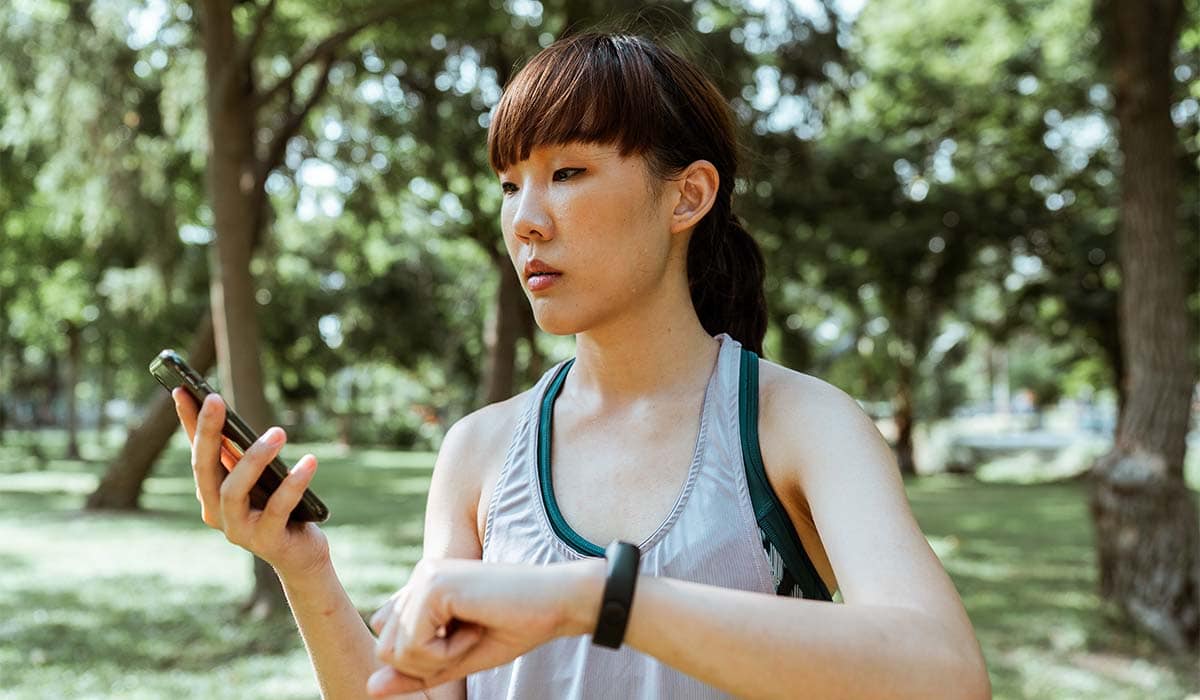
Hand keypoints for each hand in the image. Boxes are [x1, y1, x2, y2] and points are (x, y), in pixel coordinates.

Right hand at [173, 388, 329, 577]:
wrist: (300, 557)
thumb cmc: (278, 510)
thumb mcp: (260, 479)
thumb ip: (244, 455)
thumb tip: (231, 416)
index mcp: (210, 494)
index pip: (197, 452)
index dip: (188, 422)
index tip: (181, 389)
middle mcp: (216, 512)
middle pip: (204, 468)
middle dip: (207, 432)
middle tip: (215, 398)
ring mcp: (238, 530)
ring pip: (234, 490)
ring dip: (254, 458)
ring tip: (278, 432)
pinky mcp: (267, 541)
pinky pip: (278, 507)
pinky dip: (294, 483)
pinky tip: (309, 461)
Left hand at [366, 558, 604, 695]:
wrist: (557, 603)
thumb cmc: (516, 627)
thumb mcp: (458, 660)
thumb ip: (416, 672)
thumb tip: (371, 688)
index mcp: (423, 588)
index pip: (388, 642)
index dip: (424, 659)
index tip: (465, 641)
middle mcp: (419, 577)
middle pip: (385, 649)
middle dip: (426, 663)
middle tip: (470, 640)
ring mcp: (424, 578)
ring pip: (395, 650)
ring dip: (437, 659)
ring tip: (473, 634)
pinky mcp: (433, 586)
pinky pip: (415, 645)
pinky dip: (446, 653)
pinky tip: (476, 629)